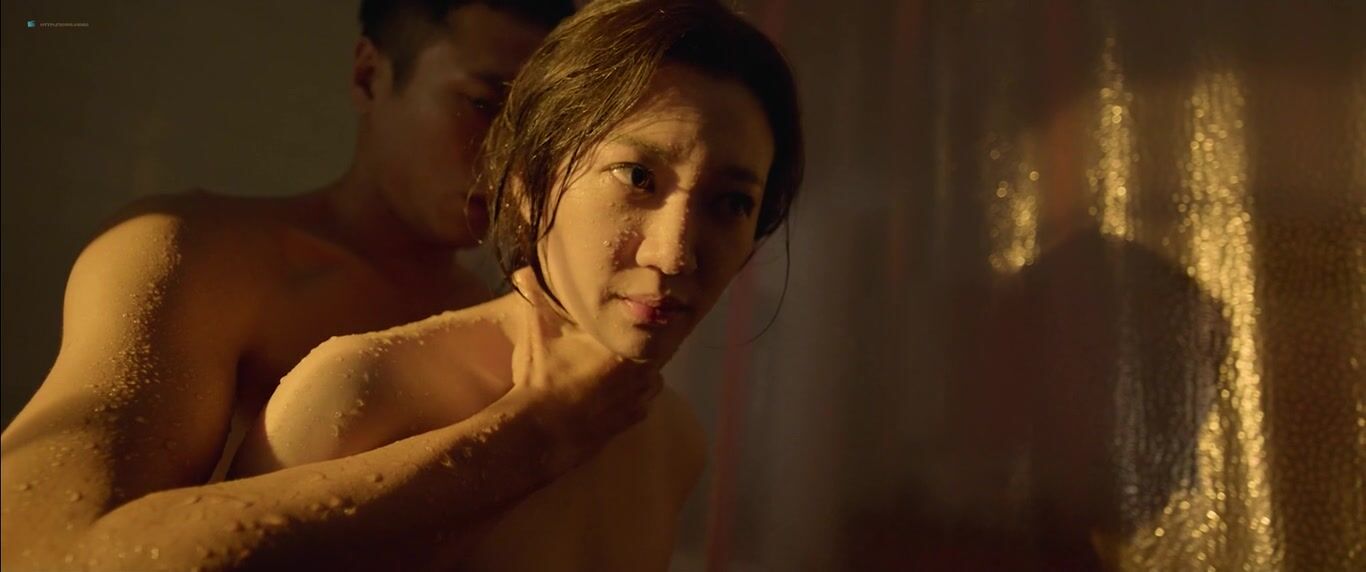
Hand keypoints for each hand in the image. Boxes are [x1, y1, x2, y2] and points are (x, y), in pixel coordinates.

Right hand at [507, 268, 663, 470]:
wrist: (538, 434)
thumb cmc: (540, 380)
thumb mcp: (537, 335)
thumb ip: (535, 299)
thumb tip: (523, 270)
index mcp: (623, 347)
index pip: (647, 326)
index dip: (637, 323)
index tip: (626, 320)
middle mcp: (640, 374)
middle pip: (651, 352)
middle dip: (639, 347)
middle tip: (619, 343)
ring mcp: (638, 401)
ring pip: (650, 378)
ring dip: (639, 373)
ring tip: (617, 368)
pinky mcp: (631, 423)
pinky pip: (643, 403)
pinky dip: (633, 397)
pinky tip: (614, 394)